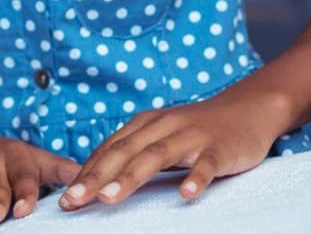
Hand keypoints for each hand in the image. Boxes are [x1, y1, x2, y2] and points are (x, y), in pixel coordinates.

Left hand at [58, 93, 286, 210]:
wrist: (247, 109)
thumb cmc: (197, 130)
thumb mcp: (161, 137)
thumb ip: (134, 155)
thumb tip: (97, 182)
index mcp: (144, 125)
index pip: (108, 151)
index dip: (85, 174)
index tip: (63, 199)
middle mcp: (163, 126)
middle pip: (124, 153)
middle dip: (95, 178)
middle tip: (72, 202)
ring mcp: (191, 136)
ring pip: (156, 156)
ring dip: (130, 177)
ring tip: (109, 198)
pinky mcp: (219, 148)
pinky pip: (205, 164)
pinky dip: (195, 178)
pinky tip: (185, 194)